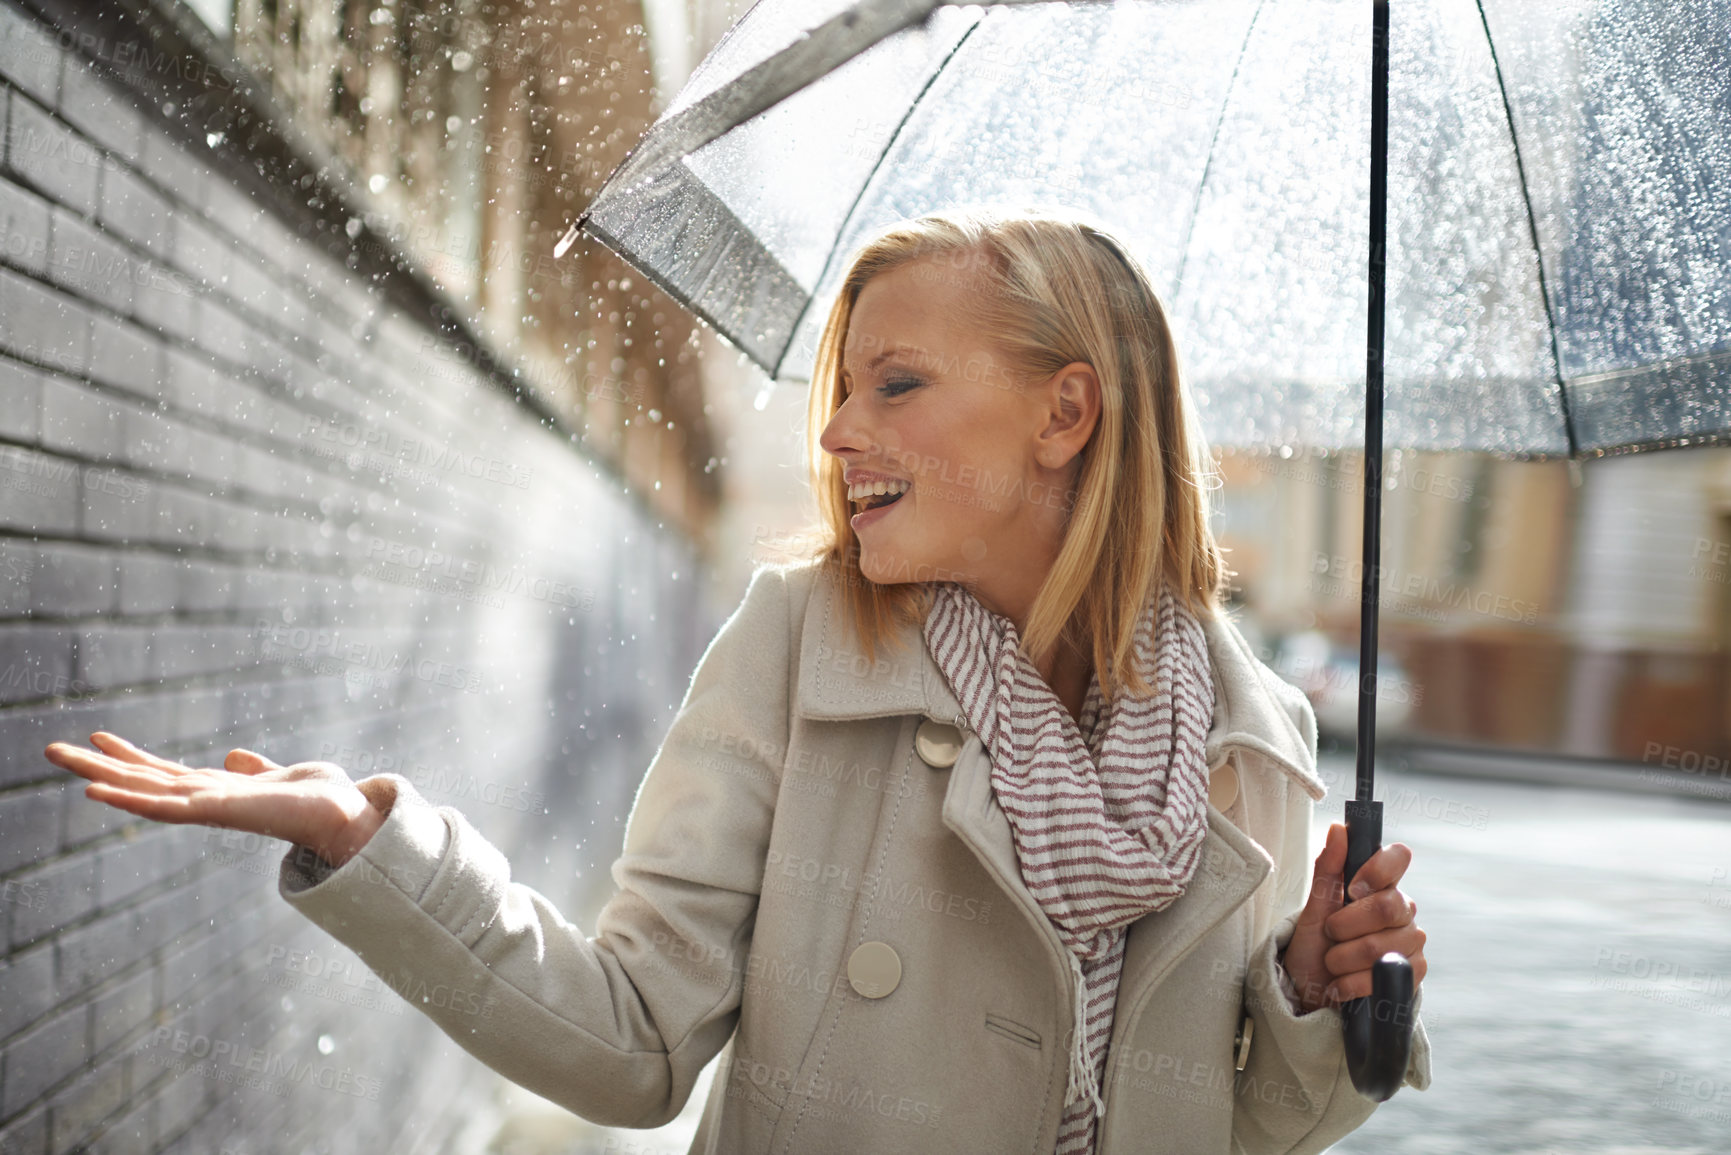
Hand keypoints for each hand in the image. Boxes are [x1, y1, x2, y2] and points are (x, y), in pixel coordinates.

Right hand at [43, 732, 384, 867]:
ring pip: (141, 789)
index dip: (131, 757)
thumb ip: (254, 769)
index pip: (162, 772)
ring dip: (99, 775)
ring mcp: (205, 807)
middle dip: (97, 766)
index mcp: (215, 790)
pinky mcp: (214, 811)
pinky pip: (163, 806)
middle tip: (51, 748)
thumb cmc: (317, 799)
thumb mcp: (279, 775)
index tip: (99, 739)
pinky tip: (96, 792)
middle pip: (141, 780)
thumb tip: (234, 757)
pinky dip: (129, 800)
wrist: (343, 814)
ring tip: (59, 756)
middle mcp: (203, 799)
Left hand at [1279, 822, 1426, 1013]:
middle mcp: (1403, 910)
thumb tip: (1338, 828)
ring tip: (1331, 962)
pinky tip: (1338, 985)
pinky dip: (1351, 983)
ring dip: (1342, 959)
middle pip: (1387, 907)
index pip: (1399, 857)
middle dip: (1345, 926)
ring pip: (1380, 946)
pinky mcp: (1413, 974)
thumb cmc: (1316, 944)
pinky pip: (1384, 976)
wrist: (1312, 990)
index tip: (1352, 889)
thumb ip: (1329, 870)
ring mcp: (1411, 942)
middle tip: (1330, 934)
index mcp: (1382, 884)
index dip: (1377, 870)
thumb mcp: (1314, 908)